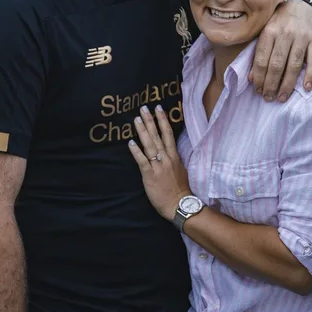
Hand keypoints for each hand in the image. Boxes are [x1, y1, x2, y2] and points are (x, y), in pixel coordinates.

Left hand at [128, 105, 191, 220]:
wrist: (179, 204)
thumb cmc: (180, 189)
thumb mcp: (180, 170)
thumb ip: (173, 159)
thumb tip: (167, 151)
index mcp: (174, 156)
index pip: (168, 134)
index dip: (163, 120)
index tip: (158, 108)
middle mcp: (166, 158)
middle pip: (157, 135)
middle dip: (150, 121)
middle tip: (144, 108)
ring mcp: (158, 166)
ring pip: (150, 145)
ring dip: (143, 131)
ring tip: (136, 119)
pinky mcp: (150, 175)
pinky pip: (142, 160)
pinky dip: (136, 151)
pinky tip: (130, 142)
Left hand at [250, 0, 311, 101]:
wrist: (303, 7)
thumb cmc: (280, 22)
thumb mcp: (266, 32)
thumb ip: (259, 52)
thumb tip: (251, 78)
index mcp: (269, 31)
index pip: (262, 59)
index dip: (259, 78)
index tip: (258, 91)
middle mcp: (285, 33)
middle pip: (276, 64)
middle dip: (271, 84)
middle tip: (268, 98)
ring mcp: (301, 37)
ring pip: (293, 65)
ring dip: (287, 84)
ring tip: (282, 97)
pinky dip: (310, 75)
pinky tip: (306, 87)